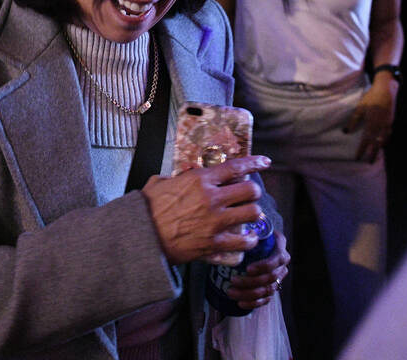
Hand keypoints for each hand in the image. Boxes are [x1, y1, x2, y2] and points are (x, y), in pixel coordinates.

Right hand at [140, 155, 268, 264]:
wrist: (141, 236)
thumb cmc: (147, 210)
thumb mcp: (159, 183)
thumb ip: (174, 178)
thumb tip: (177, 178)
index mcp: (199, 180)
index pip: (235, 167)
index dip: (254, 163)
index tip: (265, 162)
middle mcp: (212, 198)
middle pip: (251, 190)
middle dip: (253, 192)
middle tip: (248, 196)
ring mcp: (215, 222)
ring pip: (253, 213)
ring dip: (253, 214)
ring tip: (249, 217)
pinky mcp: (214, 243)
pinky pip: (244, 242)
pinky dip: (248, 241)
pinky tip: (247, 239)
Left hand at [226, 229, 289, 310]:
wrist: (257, 242)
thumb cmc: (250, 232)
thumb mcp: (250, 226)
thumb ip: (245, 226)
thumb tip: (231, 227)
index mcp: (279, 246)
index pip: (276, 260)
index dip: (263, 266)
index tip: (247, 269)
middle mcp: (282, 263)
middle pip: (270, 277)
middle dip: (251, 282)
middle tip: (233, 281)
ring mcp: (279, 277)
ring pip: (267, 290)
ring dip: (248, 294)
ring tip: (231, 292)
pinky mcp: (272, 288)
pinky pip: (266, 299)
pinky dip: (253, 303)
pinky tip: (240, 303)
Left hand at [344, 82, 393, 162]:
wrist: (384, 90)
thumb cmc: (370, 98)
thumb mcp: (359, 108)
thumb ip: (354, 121)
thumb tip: (346, 132)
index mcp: (371, 123)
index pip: (365, 140)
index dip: (361, 150)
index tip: (357, 157)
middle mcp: (380, 126)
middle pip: (376, 143)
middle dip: (372, 153)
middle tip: (368, 162)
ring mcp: (386, 124)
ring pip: (383, 140)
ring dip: (379, 148)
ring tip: (375, 155)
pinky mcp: (390, 121)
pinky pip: (388, 134)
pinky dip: (386, 140)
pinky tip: (383, 143)